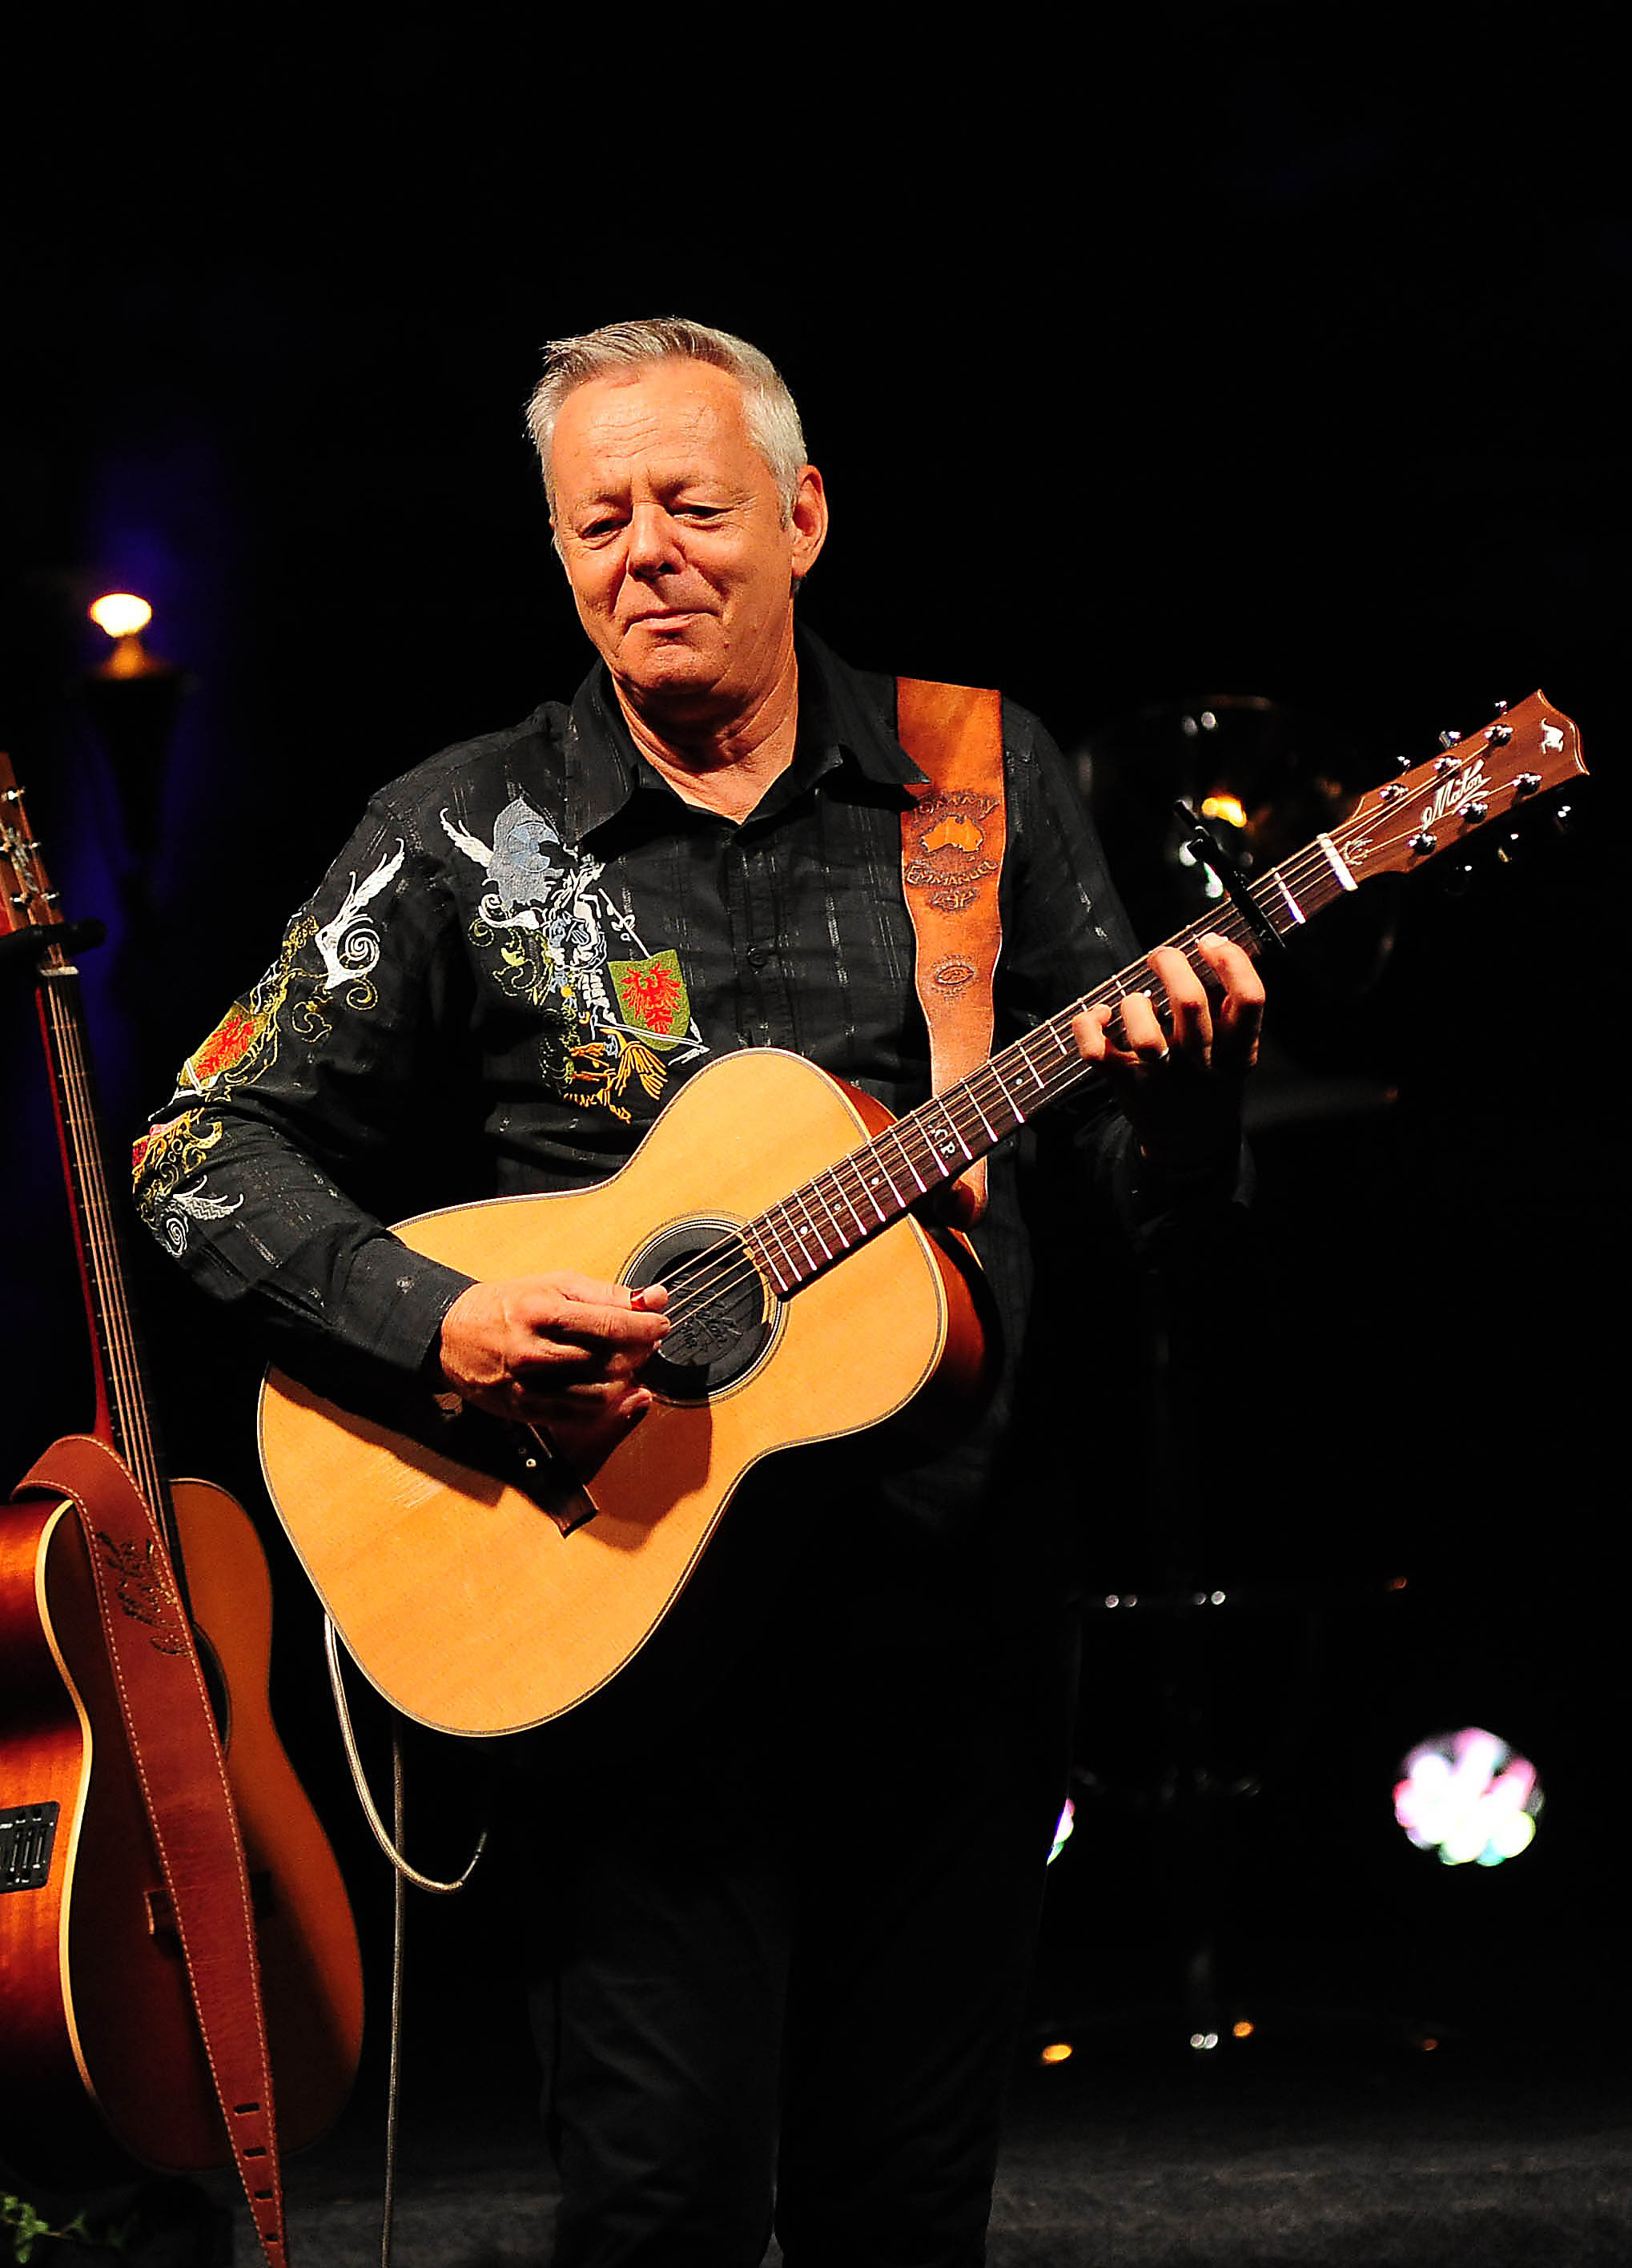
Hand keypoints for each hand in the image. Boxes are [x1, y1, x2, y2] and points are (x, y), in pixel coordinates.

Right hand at [438, 1271, 668, 1465]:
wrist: (452, 1334)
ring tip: (632, 1368)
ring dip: (626, 1383)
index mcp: (541, 1312)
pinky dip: (605, 1408)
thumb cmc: (508, 1306)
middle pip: (606, 1361)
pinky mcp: (522, 1409)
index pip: (609, 1325)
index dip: (645, 1328)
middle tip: (647, 1344)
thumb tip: (654, 1297)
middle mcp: (532, 1351)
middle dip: (639, 1353)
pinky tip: (617, 1395)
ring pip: (596, 1394)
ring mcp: (526, 1385)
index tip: (661, 1325)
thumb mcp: (556, 1285)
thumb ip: (608, 1294)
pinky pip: (576, 1416)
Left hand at [1070, 934, 1264, 1180]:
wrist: (1189, 1142)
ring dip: (1134, 1004)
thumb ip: (1229, 1006)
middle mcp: (1202, 1064)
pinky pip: (1095, 1051)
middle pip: (1191, 1002)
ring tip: (1137, 1001)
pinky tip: (1101, 1015)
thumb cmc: (1208, 1077)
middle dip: (1172, 964)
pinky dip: (1088, 1024)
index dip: (1231, 960)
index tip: (1210, 942)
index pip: (1248, 998)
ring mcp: (1162, 1076)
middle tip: (1162, 956)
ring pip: (1143, 1033)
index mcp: (1238, 1050)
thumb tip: (1212, 942)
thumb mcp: (1235, 1049)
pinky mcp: (1126, 1083)